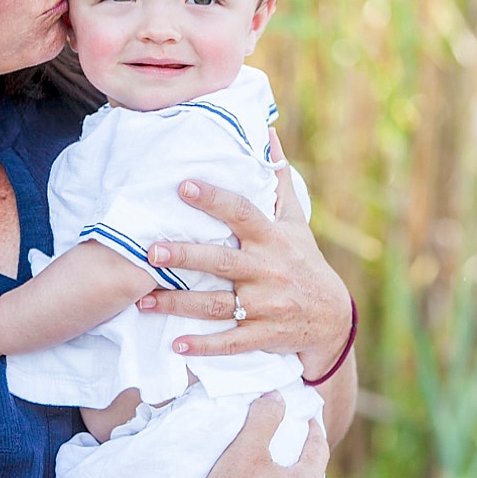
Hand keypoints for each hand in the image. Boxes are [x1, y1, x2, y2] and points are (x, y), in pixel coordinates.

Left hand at [139, 131, 352, 377]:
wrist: (332, 318)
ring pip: (217, 305)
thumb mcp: (295, 221)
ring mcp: (266, 306)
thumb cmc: (304, 261)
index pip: (243, 213)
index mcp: (272, 239)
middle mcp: (268, 271)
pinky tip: (176, 344)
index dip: (214, 199)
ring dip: (179, 305)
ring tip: (143, 301)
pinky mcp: (263, 335)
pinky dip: (204, 345)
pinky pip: (231, 342)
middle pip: (222, 263)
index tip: (183, 186)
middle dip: (186, 256)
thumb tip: (265, 132)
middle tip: (151, 250)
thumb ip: (277, 179)